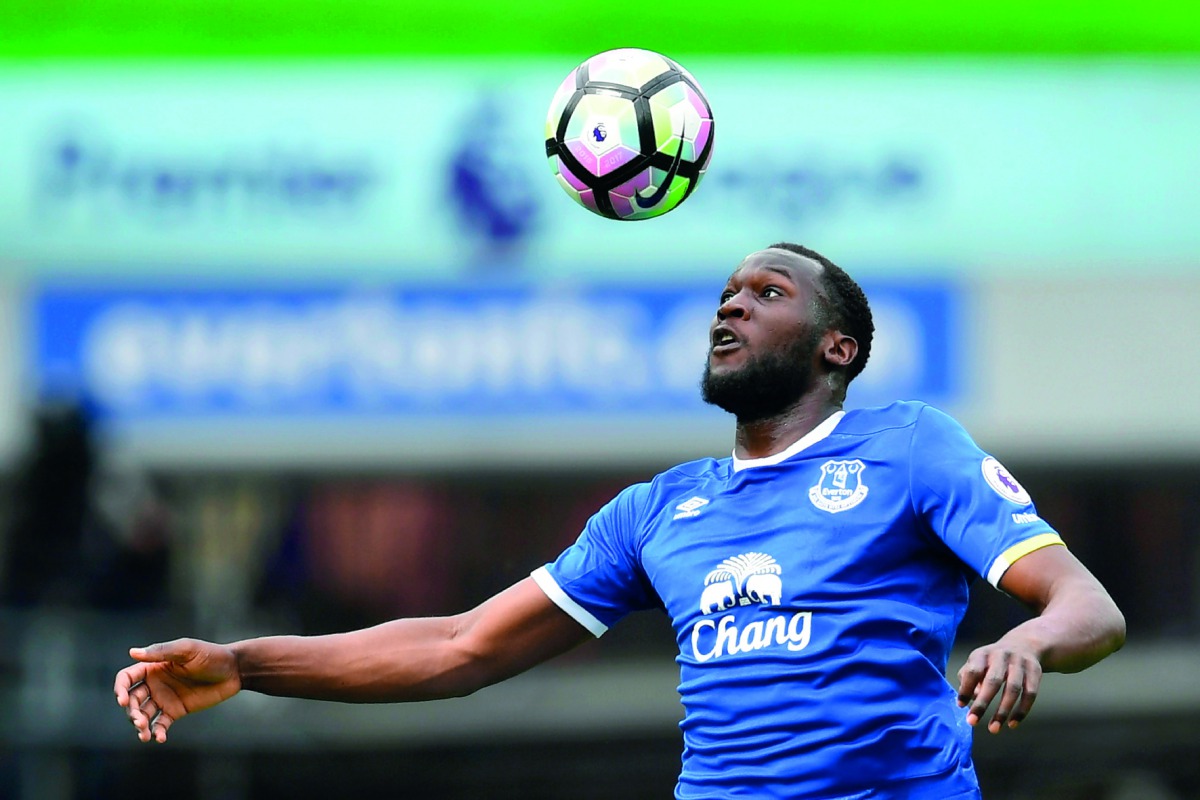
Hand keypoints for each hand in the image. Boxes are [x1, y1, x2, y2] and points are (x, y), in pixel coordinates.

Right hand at [114, 638, 241, 742]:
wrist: (234, 670)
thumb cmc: (211, 655)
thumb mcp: (187, 650)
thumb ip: (162, 652)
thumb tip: (132, 652)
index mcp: (153, 667)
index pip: (127, 678)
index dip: (120, 689)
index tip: (124, 701)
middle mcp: (154, 683)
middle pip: (132, 700)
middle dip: (131, 712)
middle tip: (139, 721)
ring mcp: (164, 698)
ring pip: (143, 714)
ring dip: (140, 725)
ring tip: (145, 734)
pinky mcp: (175, 711)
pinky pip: (160, 724)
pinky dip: (157, 732)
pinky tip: (159, 738)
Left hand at [955, 641, 1041, 733]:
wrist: (1024, 644)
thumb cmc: (992, 661)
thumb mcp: (977, 662)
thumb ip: (968, 678)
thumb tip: (971, 698)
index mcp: (983, 654)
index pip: (973, 671)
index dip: (966, 688)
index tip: (960, 706)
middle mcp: (1002, 656)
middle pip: (993, 681)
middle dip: (982, 703)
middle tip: (972, 722)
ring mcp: (1020, 663)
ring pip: (1013, 689)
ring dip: (1002, 711)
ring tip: (993, 729)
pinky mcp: (1035, 672)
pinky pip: (1030, 694)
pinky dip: (1021, 711)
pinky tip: (1012, 724)